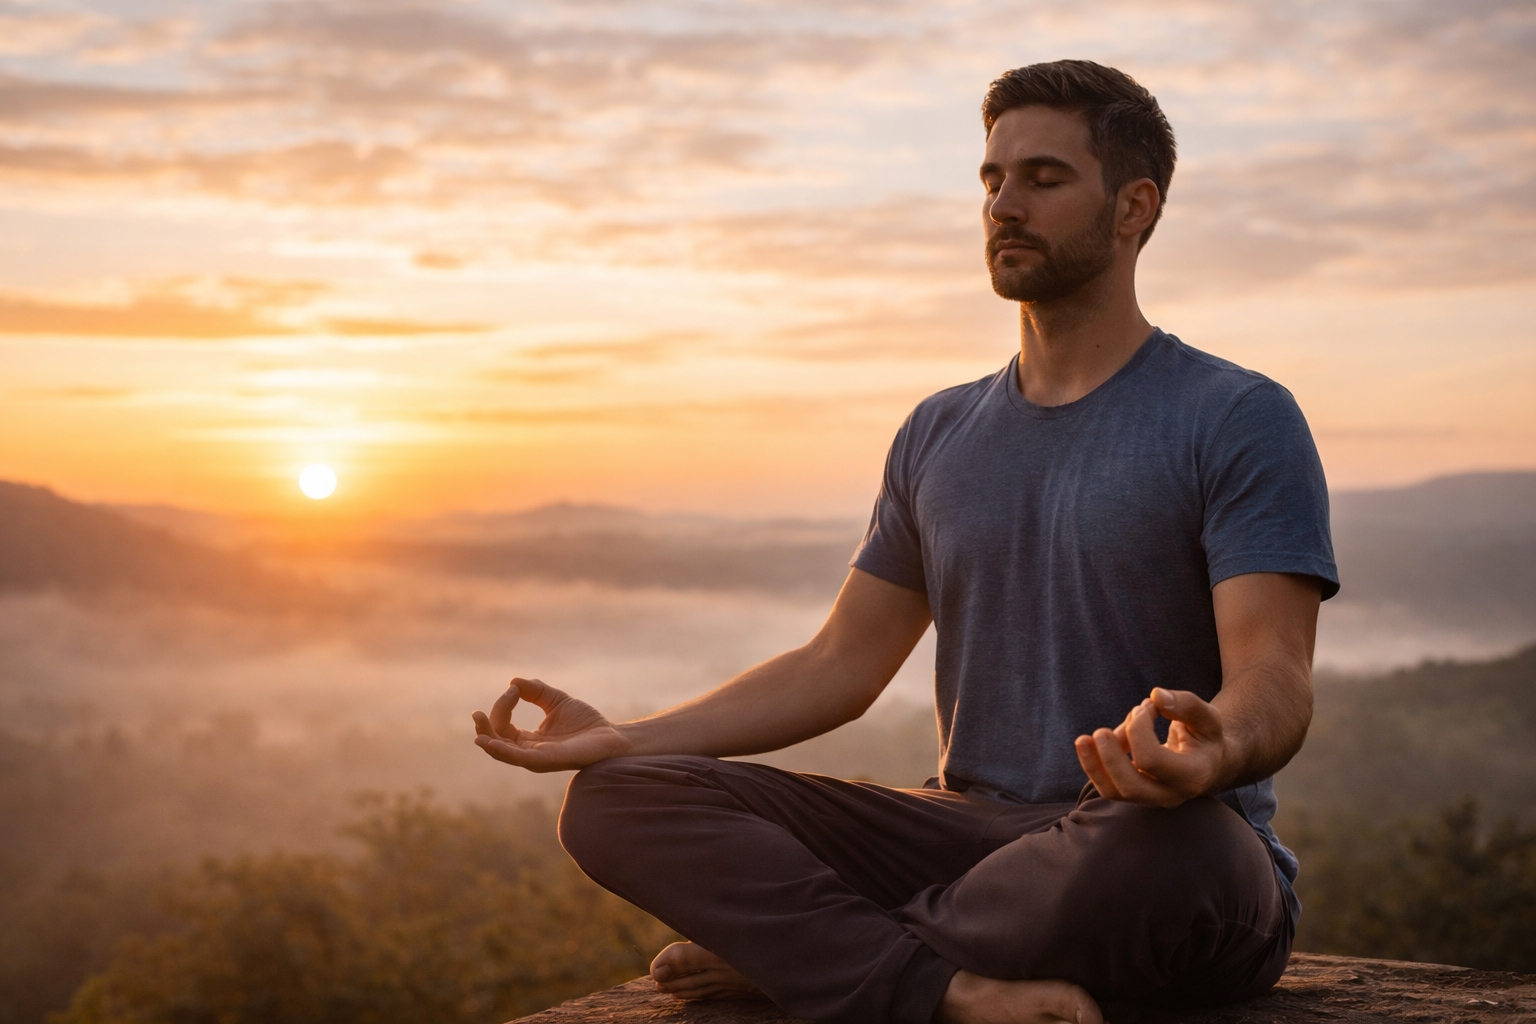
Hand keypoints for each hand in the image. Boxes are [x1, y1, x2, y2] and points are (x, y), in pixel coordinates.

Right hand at [472, 677, 629, 772]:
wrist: (612, 736)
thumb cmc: (586, 723)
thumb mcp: (556, 700)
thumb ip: (536, 691)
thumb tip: (513, 682)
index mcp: (529, 740)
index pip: (503, 726)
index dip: (502, 707)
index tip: (514, 689)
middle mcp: (529, 752)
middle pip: (496, 742)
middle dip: (484, 727)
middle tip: (476, 713)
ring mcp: (537, 758)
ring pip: (503, 753)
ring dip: (488, 739)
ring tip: (478, 726)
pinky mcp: (548, 761)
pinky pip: (520, 758)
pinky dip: (503, 751)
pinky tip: (492, 741)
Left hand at [1073, 688, 1228, 807]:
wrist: (1207, 763)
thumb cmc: (1205, 736)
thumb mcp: (1208, 717)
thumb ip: (1187, 705)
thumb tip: (1156, 695)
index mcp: (1192, 776)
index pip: (1152, 759)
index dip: (1139, 729)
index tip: (1146, 706)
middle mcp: (1171, 794)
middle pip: (1130, 787)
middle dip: (1109, 758)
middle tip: (1100, 731)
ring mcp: (1151, 798)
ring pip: (1113, 792)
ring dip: (1093, 764)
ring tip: (1083, 739)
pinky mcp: (1134, 793)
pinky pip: (1107, 787)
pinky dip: (1094, 764)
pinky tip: (1090, 743)